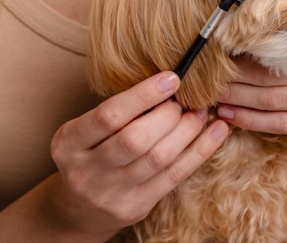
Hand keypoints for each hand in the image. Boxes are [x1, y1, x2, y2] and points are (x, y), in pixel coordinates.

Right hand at [48, 72, 228, 238]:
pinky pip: (175, 175)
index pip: (109, 115)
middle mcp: (87, 170)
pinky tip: (217, 131)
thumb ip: (120, 111)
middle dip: (168, 115)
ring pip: (159, 158)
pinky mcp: (136, 206)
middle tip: (184, 101)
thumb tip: (168, 82)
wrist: (79, 208)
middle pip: (136, 140)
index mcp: (69, 143)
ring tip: (200, 113)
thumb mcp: (88, 131)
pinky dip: (201, 150)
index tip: (171, 78)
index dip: (143, 95)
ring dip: (188, 130)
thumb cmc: (92, 153)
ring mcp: (111, 193)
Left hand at [216, 56, 286, 136]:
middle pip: (276, 78)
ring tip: (219, 101)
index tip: (220, 65)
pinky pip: (286, 123)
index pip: (279, 55)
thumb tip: (231, 47)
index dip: (246, 62)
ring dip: (242, 102)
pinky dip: (255, 120)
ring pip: (277, 102)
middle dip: (239, 82)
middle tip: (213, 85)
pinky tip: (235, 117)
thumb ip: (280, 56)